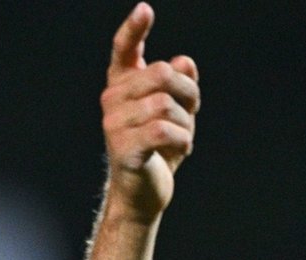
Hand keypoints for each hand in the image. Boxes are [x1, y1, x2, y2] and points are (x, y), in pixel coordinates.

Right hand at [102, 3, 199, 218]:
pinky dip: (182, 140)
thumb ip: (181, 84)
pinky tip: (180, 149)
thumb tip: (183, 63)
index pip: (124, 50)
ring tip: (182, 138)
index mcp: (122, 87)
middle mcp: (112, 101)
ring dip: (186, 123)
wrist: (142, 195)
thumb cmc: (158, 150)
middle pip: (162, 74)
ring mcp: (114, 125)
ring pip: (166, 104)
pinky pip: (164, 131)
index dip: (134, 28)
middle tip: (192, 114)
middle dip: (188, 93)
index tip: (145, 9)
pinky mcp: (124, 149)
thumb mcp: (177, 112)